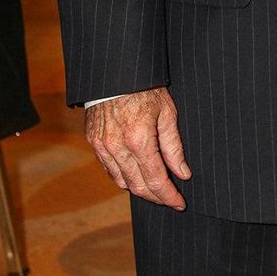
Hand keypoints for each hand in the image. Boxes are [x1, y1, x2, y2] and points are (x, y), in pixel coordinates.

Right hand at [85, 87, 190, 209]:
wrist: (116, 72)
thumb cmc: (146, 89)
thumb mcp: (167, 112)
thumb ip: (174, 146)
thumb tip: (182, 173)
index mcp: (139, 140)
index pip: (156, 180)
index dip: (169, 196)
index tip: (180, 203)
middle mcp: (117, 148)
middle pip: (138, 186)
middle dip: (156, 197)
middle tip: (171, 199)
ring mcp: (102, 147)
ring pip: (122, 182)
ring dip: (140, 190)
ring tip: (156, 189)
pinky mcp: (94, 142)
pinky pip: (109, 170)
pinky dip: (124, 177)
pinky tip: (136, 175)